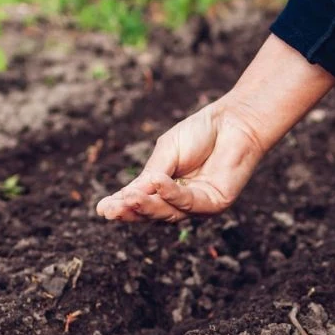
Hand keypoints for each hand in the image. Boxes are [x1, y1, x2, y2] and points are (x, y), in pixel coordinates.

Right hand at [95, 102, 267, 222]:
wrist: (234, 121)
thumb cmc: (201, 133)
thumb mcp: (167, 152)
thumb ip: (151, 175)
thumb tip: (126, 196)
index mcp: (166, 189)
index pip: (142, 202)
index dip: (122, 206)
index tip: (101, 209)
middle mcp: (182, 202)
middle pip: (153, 213)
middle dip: (131, 212)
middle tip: (110, 211)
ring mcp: (199, 205)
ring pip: (169, 212)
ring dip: (147, 206)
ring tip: (127, 200)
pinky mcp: (216, 203)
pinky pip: (189, 202)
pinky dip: (172, 194)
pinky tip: (157, 183)